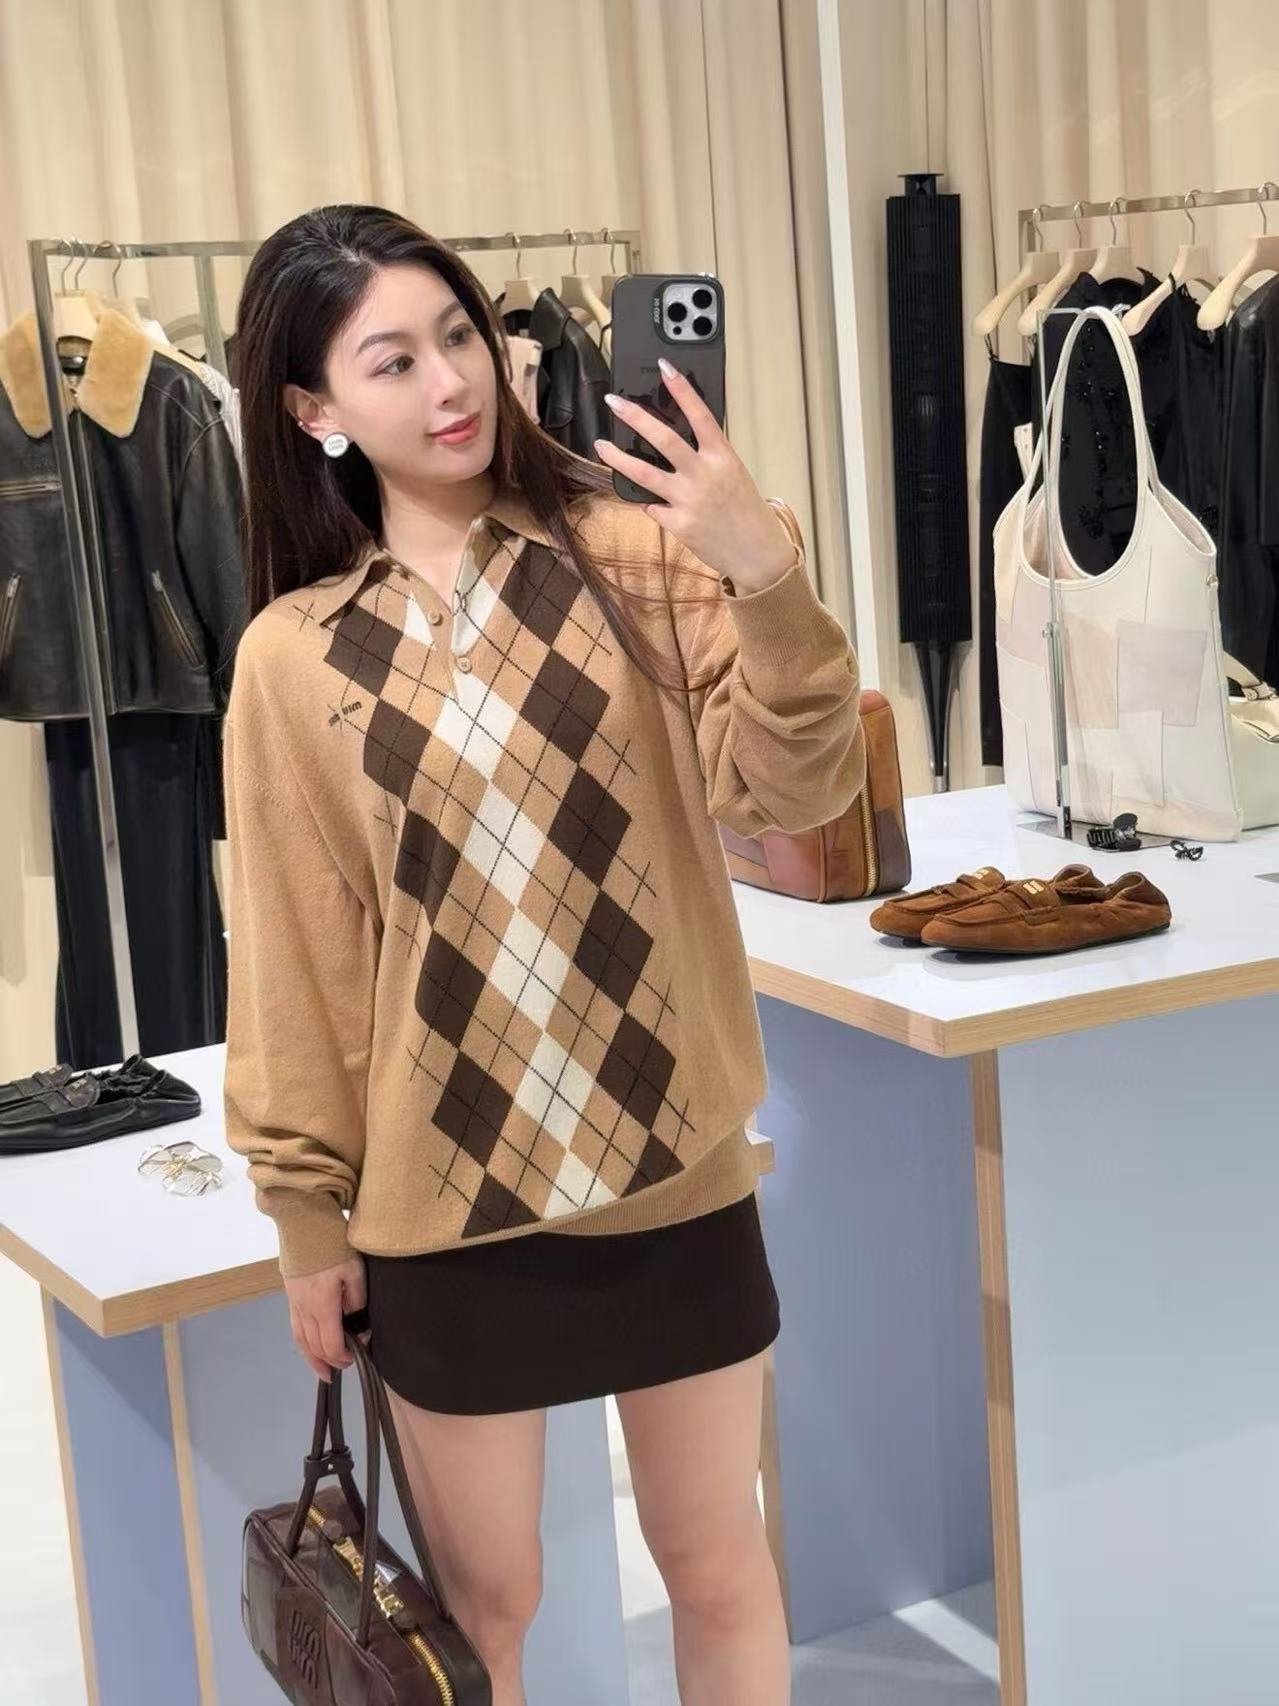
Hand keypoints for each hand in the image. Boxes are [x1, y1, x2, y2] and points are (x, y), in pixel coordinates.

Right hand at [284, 1253, 368, 1382]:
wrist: (304, 1224)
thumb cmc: (333, 1245)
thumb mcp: (355, 1271)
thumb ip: (357, 1299)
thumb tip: (355, 1320)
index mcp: (322, 1306)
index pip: (330, 1344)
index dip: (342, 1357)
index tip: (356, 1357)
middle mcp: (305, 1309)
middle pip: (314, 1346)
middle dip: (328, 1361)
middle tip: (341, 1368)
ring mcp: (294, 1303)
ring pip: (300, 1339)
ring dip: (311, 1358)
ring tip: (321, 1369)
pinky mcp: (290, 1295)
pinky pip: (294, 1326)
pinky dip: (302, 1342)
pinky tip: (309, 1344)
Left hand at [595, 360, 795, 594]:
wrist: (756, 553)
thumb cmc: (746, 512)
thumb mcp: (733, 474)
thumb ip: (707, 457)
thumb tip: (675, 445)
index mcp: (722, 457)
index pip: (700, 415)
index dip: (681, 389)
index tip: (665, 367)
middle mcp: (704, 475)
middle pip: (663, 439)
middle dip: (635, 417)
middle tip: (613, 402)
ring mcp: (688, 500)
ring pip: (644, 473)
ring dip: (617, 458)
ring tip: (601, 445)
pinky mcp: (677, 524)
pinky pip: (652, 507)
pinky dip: (650, 503)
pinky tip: (651, 502)